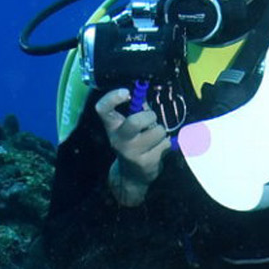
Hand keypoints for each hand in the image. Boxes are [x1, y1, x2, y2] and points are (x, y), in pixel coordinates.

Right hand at [94, 87, 172, 205]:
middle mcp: (118, 140)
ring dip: (161, 133)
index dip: (112, 97)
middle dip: (150, 117)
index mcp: (112, 127)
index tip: (126, 92)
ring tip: (154, 139)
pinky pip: (165, 145)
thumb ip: (136, 109)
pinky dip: (166, 145)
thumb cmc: (133, 143)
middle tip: (151, 121)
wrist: (131, 176)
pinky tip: (157, 150)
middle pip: (135, 121)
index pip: (103, 109)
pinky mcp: (146, 163)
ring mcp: (132, 153)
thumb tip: (145, 93)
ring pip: (158, 132)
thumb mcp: (128, 127)